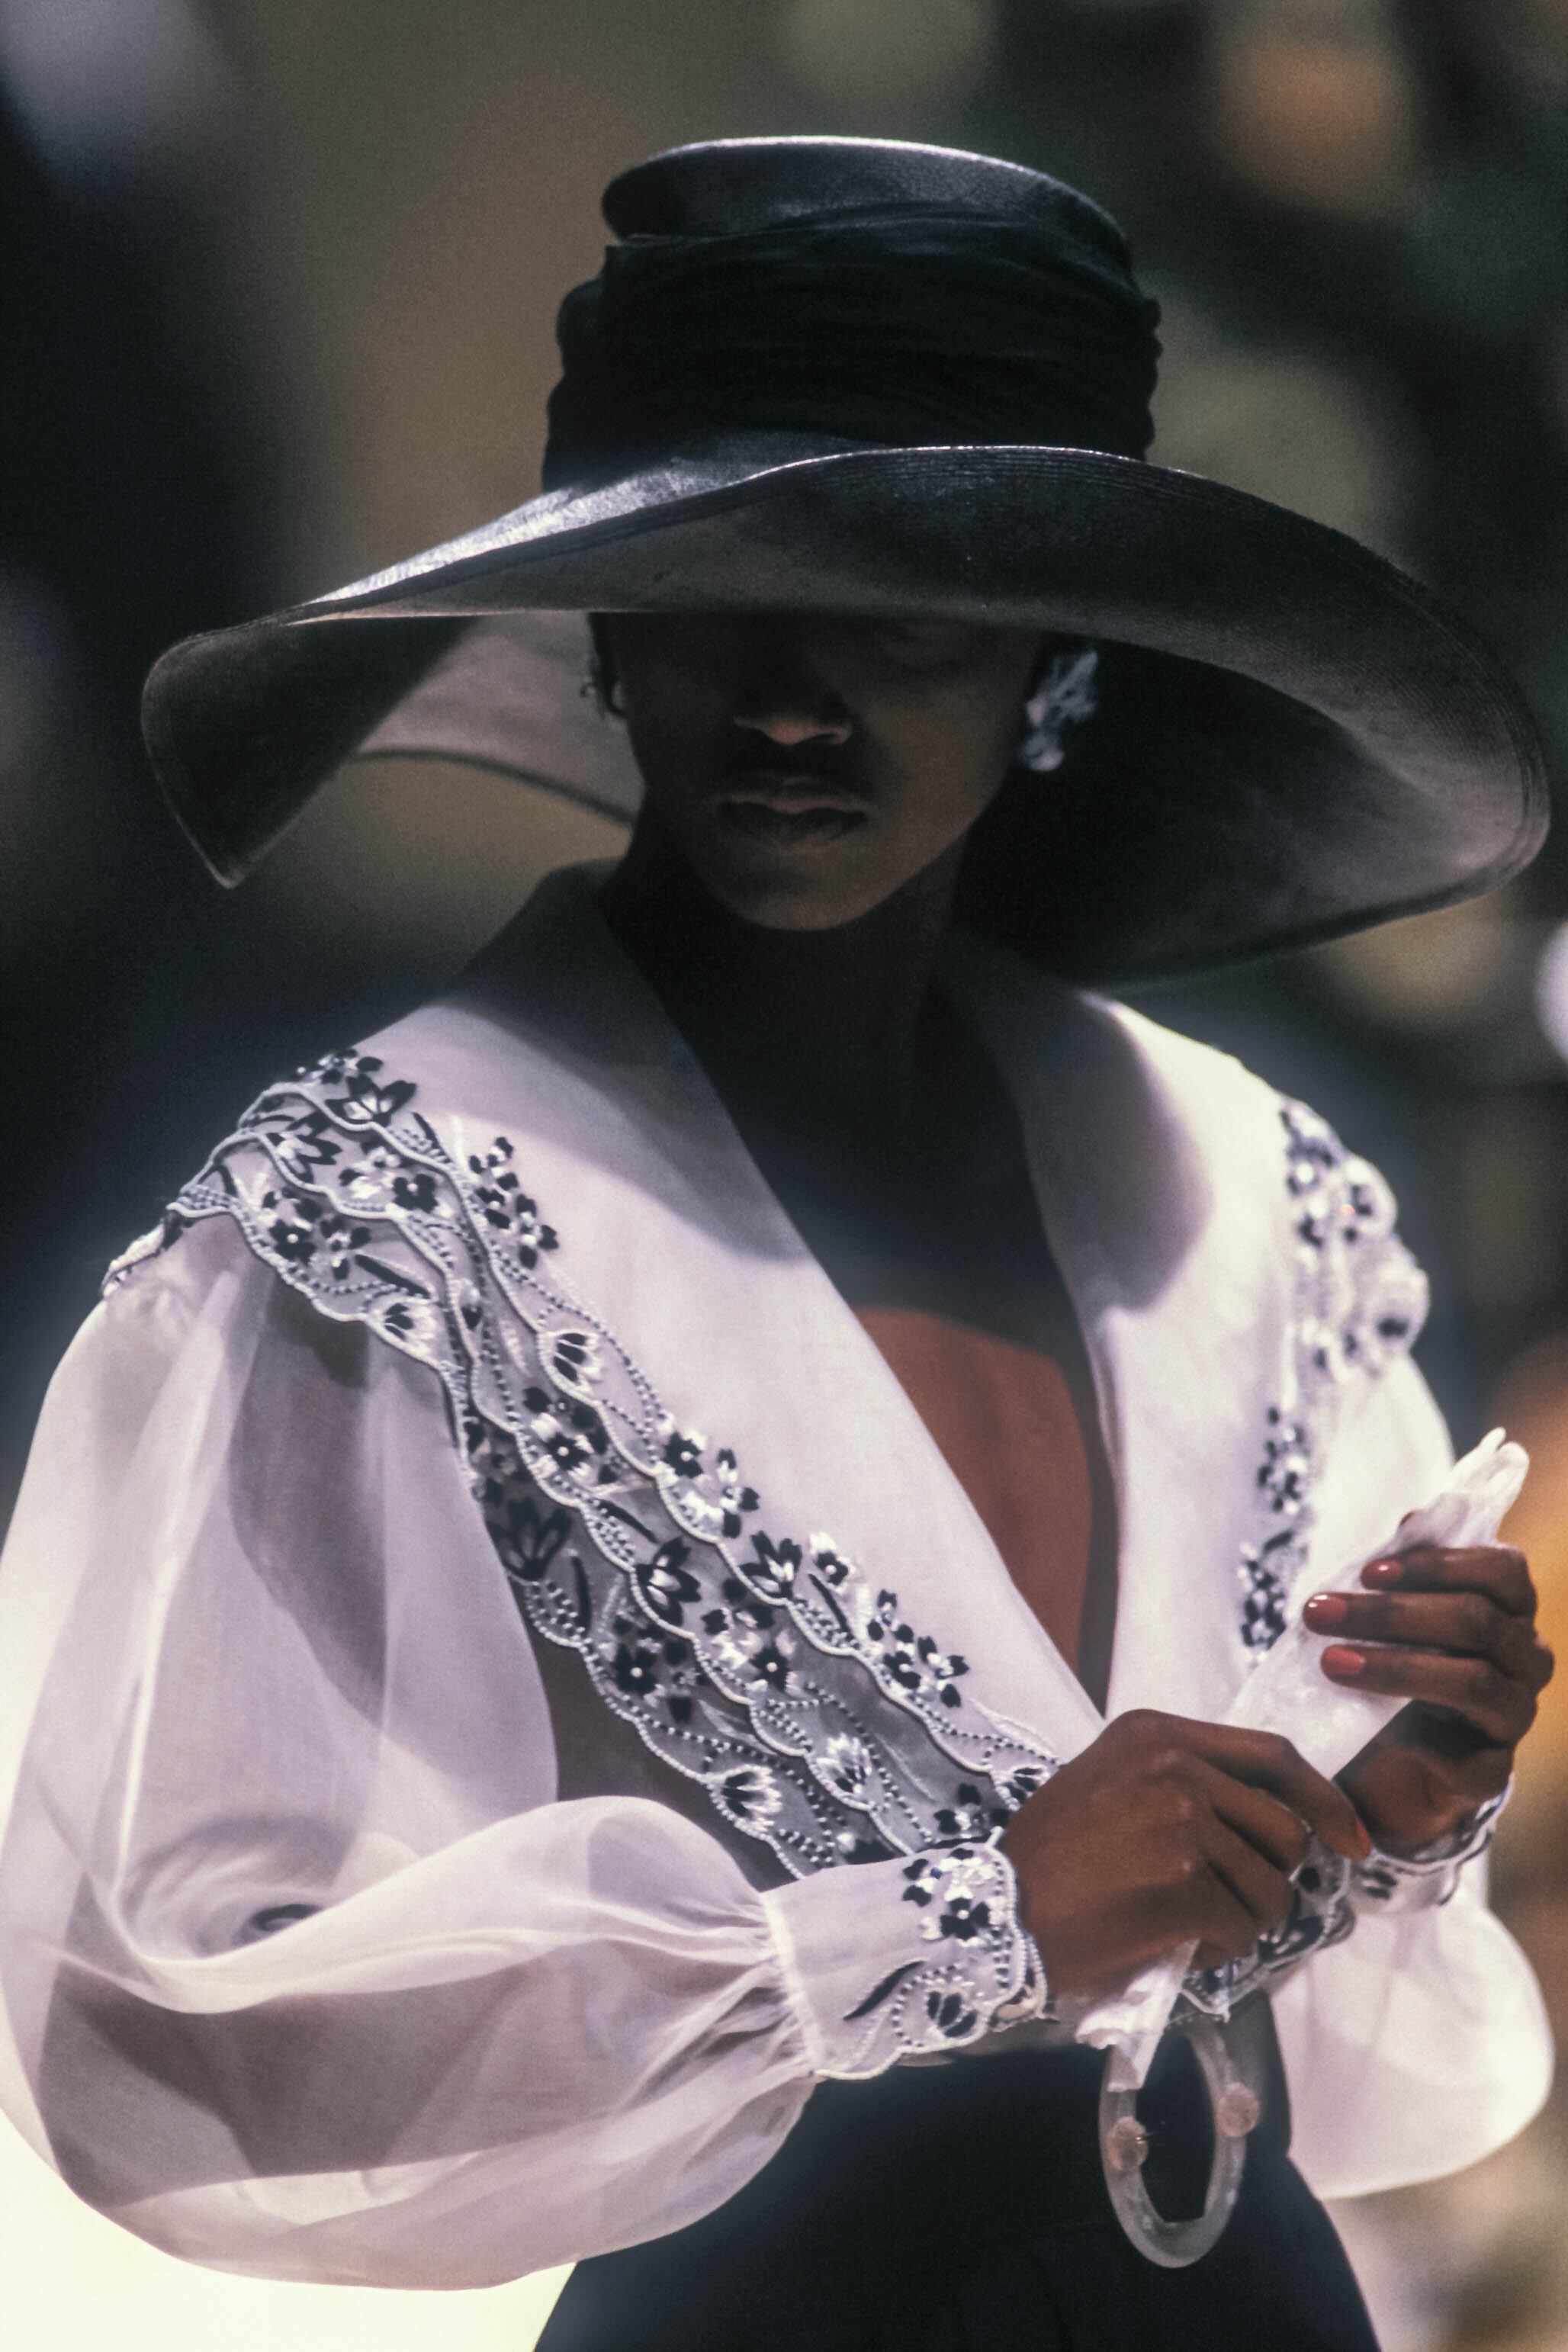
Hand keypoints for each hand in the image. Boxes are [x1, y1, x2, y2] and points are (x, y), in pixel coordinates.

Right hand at [998, 1709, 1369, 2000]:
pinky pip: (1240, 1928)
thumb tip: (1267, 1813)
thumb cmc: (1051, 1856)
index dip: (1323, 1799)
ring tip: (1195, 1926)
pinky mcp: (1182, 1885)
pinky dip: (1220, 1949)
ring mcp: (1181, 1825)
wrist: (1000, 1910)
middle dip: (1274, 1876)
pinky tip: (1179, 1945)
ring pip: (1270, 1887)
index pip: (1273, 1756)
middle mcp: (1174, 1768)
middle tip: (1233, 1901)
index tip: (1349, 1837)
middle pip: (1284, 1828)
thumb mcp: (1109, 1781)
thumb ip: (1179, 1779)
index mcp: (1156, 1734)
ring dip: (1245, 1919)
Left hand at [1305, 1542, 1554, 1851]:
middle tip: (1318, 1611)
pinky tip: (1366, 1722)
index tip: (1368, 1571)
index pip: (1504, 1569)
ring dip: (1394, 1665)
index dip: (1439, 1563)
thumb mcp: (1388, 1618)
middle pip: (1476, 1620)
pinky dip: (1414, 1735)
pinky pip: (1466, 1752)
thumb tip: (1412, 1521)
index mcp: (1509, 1609)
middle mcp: (1526, 1658)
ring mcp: (1516, 1715)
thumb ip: (1403, 1573)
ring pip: (1472, 1679)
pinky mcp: (1493, 1769)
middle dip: (1390, 1613)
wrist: (1384, 1764)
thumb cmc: (1390, 1671)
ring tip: (1330, 1661)